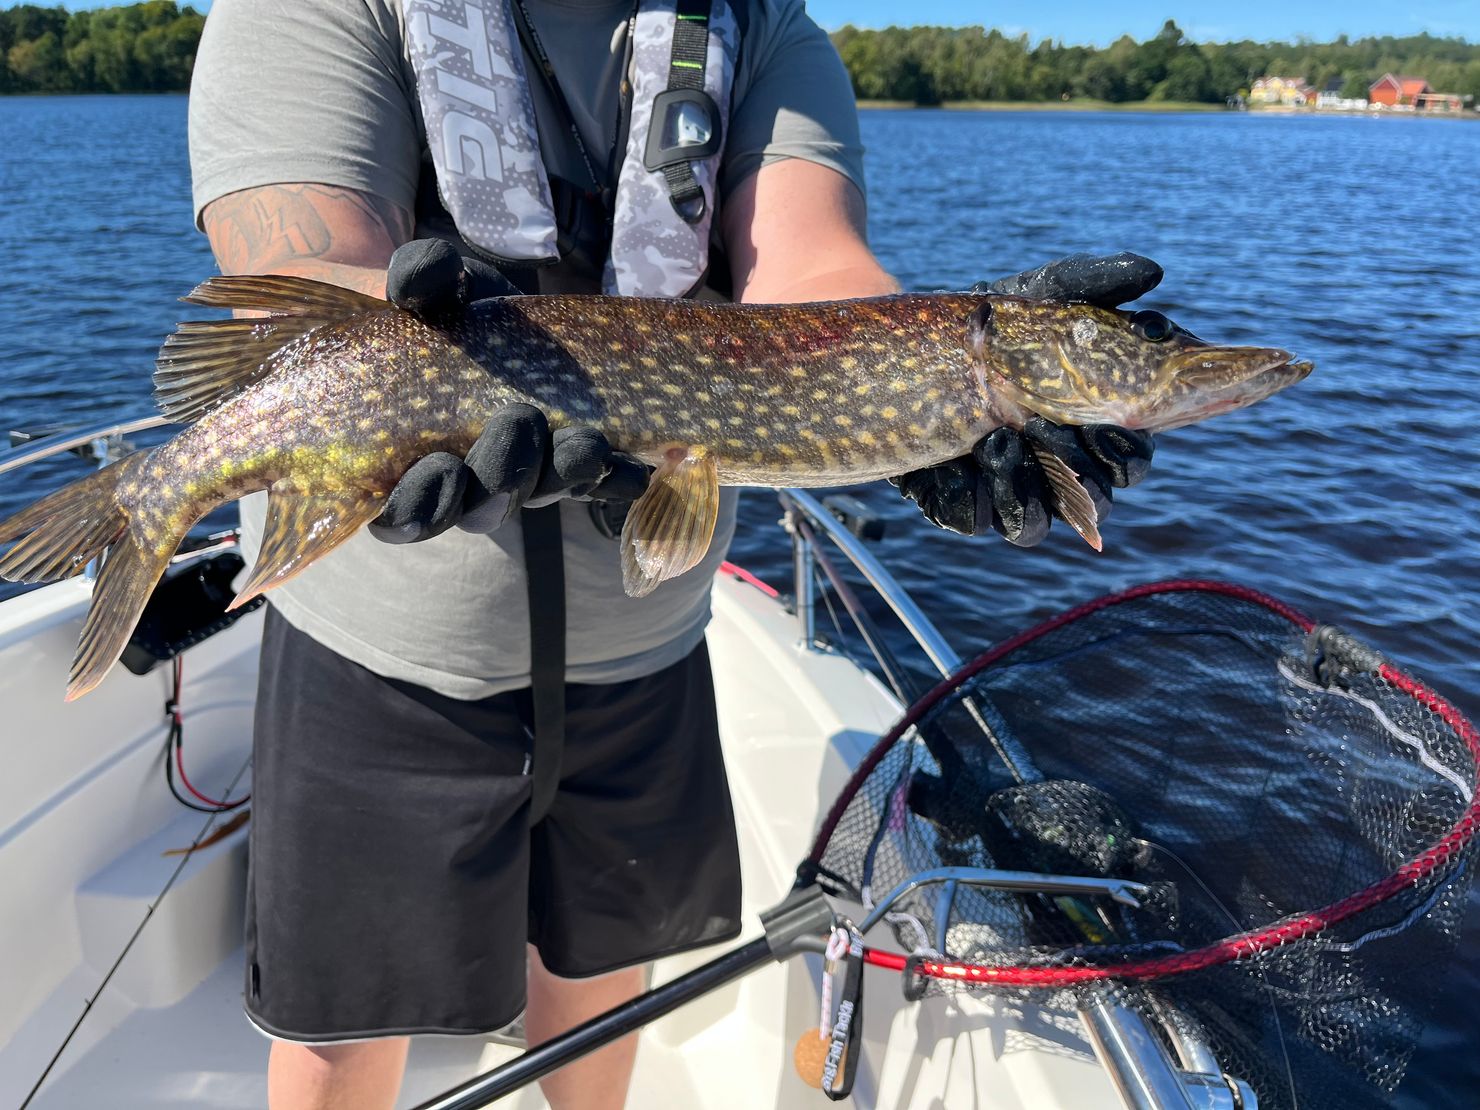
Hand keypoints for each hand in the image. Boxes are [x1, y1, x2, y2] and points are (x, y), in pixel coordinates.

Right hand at [370, 241, 646, 543]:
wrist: (506, 313)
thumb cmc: (449, 312)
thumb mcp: (435, 289)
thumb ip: (421, 281)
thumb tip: (423, 274)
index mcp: (414, 459)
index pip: (407, 514)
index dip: (419, 506)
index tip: (440, 466)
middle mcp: (470, 482)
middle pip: (482, 509)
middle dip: (502, 474)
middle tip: (516, 421)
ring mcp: (527, 478)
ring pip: (542, 495)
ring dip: (564, 475)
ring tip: (584, 443)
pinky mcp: (575, 466)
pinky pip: (597, 485)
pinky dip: (616, 478)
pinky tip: (637, 469)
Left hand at [890, 253, 1159, 544]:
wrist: (919, 342)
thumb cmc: (997, 324)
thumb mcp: (1041, 295)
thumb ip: (1094, 285)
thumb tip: (1150, 271)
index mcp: (1091, 429)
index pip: (1129, 460)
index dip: (1126, 452)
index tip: (1109, 422)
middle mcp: (1056, 470)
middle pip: (1091, 502)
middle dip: (1075, 472)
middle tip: (1045, 427)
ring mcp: (1008, 491)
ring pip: (1036, 523)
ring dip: (1023, 487)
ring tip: (997, 439)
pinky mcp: (960, 502)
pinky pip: (976, 519)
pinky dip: (972, 494)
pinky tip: (962, 457)